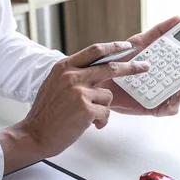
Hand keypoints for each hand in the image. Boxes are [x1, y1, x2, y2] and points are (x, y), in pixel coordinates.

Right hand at [0, 42, 148, 173]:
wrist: (34, 134)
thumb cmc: (46, 113)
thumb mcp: (55, 84)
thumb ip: (74, 75)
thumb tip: (97, 71)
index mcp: (64, 67)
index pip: (94, 51)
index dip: (113, 47)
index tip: (127, 46)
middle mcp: (72, 76)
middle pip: (110, 67)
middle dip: (131, 67)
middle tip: (144, 67)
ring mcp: (79, 92)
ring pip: (108, 96)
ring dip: (103, 108)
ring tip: (86, 117)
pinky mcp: (86, 109)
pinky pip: (106, 113)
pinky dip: (101, 121)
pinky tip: (88, 125)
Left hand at [96, 16, 179, 115]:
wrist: (97, 78)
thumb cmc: (118, 62)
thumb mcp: (140, 42)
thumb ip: (159, 31)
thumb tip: (178, 18)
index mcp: (170, 70)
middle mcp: (169, 84)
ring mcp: (162, 96)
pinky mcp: (152, 108)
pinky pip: (168, 109)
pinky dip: (174, 103)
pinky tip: (175, 95)